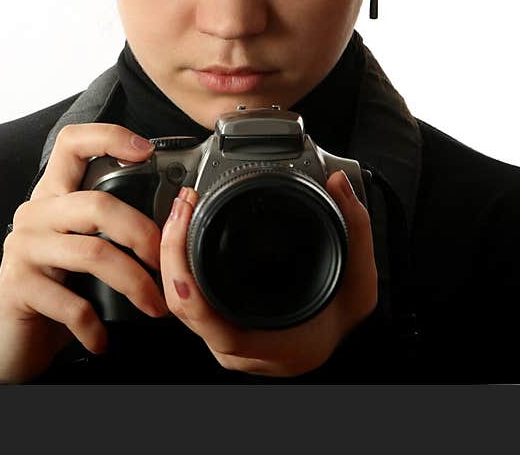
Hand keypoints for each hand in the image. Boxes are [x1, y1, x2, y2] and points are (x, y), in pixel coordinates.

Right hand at [0, 124, 169, 383]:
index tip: (146, 151)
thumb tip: (174, 214)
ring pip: (93, 253)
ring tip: (155, 306)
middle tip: (165, 263)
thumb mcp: (82, 246)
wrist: (10, 338)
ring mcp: (23, 248)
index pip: (72, 143)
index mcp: (53, 195)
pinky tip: (103, 339)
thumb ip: (110, 224)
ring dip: (134, 283)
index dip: (109, 137)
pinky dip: (95, 326)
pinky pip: (72, 304)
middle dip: (143, 234)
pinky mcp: (18, 286)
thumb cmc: (57, 287)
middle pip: (98, 203)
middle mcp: (35, 213)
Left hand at [159, 170, 377, 376]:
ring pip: (178, 301)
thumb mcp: (360, 284)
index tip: (185, 226)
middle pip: (181, 304)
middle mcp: (234, 347)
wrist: (333, 344)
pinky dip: (179, 263)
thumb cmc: (340, 324)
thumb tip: (340, 184)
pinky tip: (183, 233)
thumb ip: (355, 232)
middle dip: (172, 249)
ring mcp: (220, 338)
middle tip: (184, 203)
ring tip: (181, 210)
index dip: (184, 275)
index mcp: (262, 344)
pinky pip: (186, 298)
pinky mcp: (215, 323)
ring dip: (171, 253)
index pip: (204, 317)